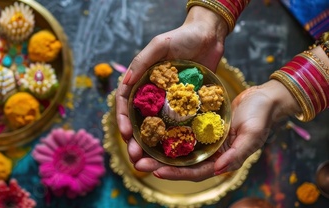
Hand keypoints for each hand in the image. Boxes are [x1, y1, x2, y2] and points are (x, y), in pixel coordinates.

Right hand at [116, 6, 227, 167]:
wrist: (209, 36)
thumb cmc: (182, 37)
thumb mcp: (159, 45)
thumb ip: (141, 62)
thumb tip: (124, 83)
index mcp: (140, 80)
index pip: (125, 102)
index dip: (122, 119)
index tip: (126, 133)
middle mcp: (150, 93)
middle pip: (137, 120)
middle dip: (134, 139)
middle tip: (135, 156)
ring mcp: (167, 101)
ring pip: (155, 126)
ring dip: (150, 145)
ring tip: (149, 161)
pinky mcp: (184, 105)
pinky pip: (176, 123)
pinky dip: (172, 138)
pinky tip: (172, 153)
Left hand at [133, 80, 299, 180]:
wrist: (265, 97)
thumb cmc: (261, 115)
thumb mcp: (252, 134)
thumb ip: (238, 153)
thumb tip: (220, 170)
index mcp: (222, 160)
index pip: (195, 172)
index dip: (175, 173)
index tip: (155, 170)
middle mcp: (210, 153)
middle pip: (180, 163)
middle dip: (157, 164)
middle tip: (136, 162)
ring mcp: (204, 140)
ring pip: (176, 149)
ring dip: (157, 150)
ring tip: (136, 148)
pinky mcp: (199, 126)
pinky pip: (180, 132)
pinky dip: (165, 133)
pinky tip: (150, 129)